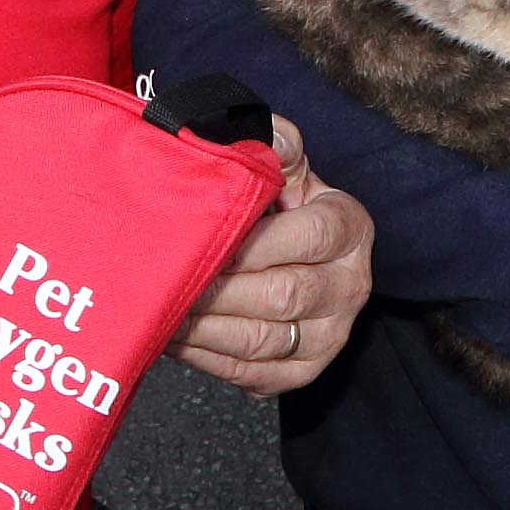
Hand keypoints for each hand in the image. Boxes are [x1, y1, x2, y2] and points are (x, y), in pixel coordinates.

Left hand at [169, 117, 373, 399]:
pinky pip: (249, 374)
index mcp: (350, 228)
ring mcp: (329, 336)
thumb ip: (274, 145)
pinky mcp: (303, 372)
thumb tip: (255, 134)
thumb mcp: (288, 168)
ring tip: (159, 308)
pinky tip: (174, 336)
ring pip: (261, 341)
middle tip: (166, 279)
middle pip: (282, 295)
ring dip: (203, 328)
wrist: (308, 259)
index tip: (201, 238)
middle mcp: (350, 287)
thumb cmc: (287, 208)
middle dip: (217, 289)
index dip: (250, 243)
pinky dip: (205, 358)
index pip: (306, 238)